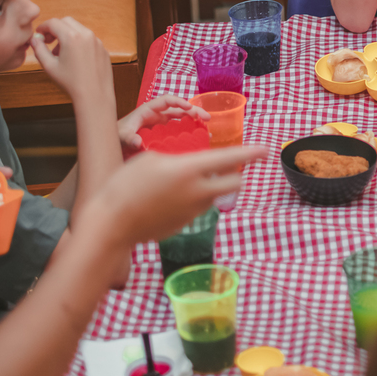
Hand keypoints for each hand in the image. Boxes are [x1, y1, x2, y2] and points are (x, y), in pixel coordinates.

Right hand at [29, 17, 113, 104]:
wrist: (94, 94)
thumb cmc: (71, 82)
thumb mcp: (49, 66)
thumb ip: (39, 49)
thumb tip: (34, 39)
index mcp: (72, 37)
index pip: (53, 22)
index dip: (43, 27)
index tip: (39, 34)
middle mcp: (86, 35)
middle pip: (67, 21)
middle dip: (55, 28)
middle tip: (48, 41)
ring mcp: (97, 41)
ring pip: (79, 29)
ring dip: (67, 35)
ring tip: (60, 53)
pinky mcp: (103, 48)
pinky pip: (88, 39)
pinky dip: (79, 42)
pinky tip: (74, 58)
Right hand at [82, 146, 270, 245]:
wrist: (111, 223)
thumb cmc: (126, 184)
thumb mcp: (152, 159)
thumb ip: (180, 160)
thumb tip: (193, 167)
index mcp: (190, 169)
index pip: (230, 158)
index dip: (251, 153)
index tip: (265, 150)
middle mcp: (198, 191)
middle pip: (234, 182)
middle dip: (235, 173)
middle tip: (224, 167)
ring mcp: (193, 211)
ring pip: (215, 196)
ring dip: (210, 187)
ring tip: (183, 182)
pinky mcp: (185, 225)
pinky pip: (197, 208)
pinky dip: (193, 201)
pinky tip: (169, 199)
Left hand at [117, 94, 210, 151]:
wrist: (113, 146)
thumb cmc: (115, 137)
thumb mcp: (120, 136)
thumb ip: (128, 138)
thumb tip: (139, 143)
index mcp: (148, 110)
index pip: (167, 101)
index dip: (179, 102)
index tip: (189, 108)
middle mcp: (157, 116)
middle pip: (178, 109)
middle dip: (193, 111)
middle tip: (207, 117)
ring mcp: (161, 126)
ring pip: (181, 120)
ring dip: (194, 121)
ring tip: (207, 127)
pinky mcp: (163, 136)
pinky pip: (178, 132)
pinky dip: (188, 133)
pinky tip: (198, 138)